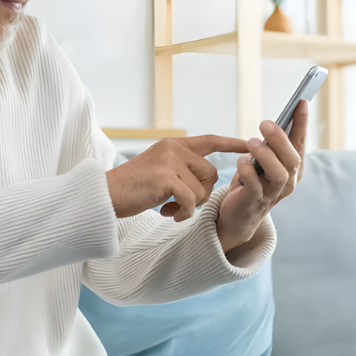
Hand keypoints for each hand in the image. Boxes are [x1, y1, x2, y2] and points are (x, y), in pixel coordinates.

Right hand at [106, 135, 248, 221]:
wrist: (105, 195)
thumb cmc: (134, 188)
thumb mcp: (160, 169)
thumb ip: (182, 167)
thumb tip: (208, 178)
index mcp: (174, 144)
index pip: (210, 141)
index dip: (231, 143)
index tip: (250, 143)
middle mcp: (173, 148)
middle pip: (211, 174)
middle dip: (202, 194)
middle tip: (179, 203)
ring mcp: (169, 161)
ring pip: (202, 189)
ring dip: (190, 205)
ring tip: (169, 207)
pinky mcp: (165, 178)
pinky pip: (190, 201)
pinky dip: (182, 213)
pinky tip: (167, 214)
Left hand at [216, 100, 306, 252]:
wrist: (239, 215)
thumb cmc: (252, 182)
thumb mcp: (263, 161)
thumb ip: (269, 147)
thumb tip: (271, 125)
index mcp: (292, 168)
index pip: (299, 142)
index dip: (301, 122)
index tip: (302, 102)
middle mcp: (287, 181)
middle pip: (292, 159)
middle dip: (280, 139)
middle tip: (265, 123)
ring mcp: (273, 193)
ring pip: (279, 174)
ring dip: (266, 155)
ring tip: (252, 143)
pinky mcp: (255, 201)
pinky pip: (254, 185)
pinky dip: (247, 171)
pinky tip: (241, 161)